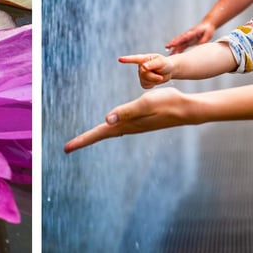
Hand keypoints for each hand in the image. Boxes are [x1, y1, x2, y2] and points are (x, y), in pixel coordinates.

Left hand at [63, 87, 191, 152]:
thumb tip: (107, 120)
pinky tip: (109, 126)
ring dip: (95, 136)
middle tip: (68, 147)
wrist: (186, 109)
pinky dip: (108, 129)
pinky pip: (119, 127)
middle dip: (84, 140)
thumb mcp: (144, 103)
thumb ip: (126, 111)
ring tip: (83, 139)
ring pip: (110, 132)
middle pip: (101, 135)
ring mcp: (134, 125)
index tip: (67, 148)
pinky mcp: (140, 121)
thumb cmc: (167, 103)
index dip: (82, 140)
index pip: (99, 133)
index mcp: (126, 124)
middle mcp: (128, 127)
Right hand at [118, 53, 173, 87]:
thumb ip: (153, 64)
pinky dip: (152, 85)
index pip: (135, 59)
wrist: (168, 71)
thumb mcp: (161, 62)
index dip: (127, 59)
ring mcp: (141, 75)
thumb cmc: (164, 64)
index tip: (120, 59)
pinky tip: (155, 81)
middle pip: (144, 74)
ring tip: (159, 76)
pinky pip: (145, 86)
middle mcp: (140, 66)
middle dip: (154, 76)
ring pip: (145, 80)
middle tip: (161, 75)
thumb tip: (143, 67)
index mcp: (144, 58)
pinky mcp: (144, 82)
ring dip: (154, 80)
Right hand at [164, 22, 214, 53]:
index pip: (184, 37)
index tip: (173, 43)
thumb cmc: (207, 29)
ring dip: (174, 48)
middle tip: (166, 47)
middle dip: (172, 43)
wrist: (207, 25)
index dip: (178, 40)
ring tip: (169, 54)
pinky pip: (182, 46)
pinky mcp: (188, 41)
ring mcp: (187, 38)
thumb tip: (200, 44)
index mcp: (192, 33)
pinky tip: (174, 54)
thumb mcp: (208, 34)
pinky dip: (177, 49)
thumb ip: (204, 39)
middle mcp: (187, 35)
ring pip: (179, 43)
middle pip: (179, 39)